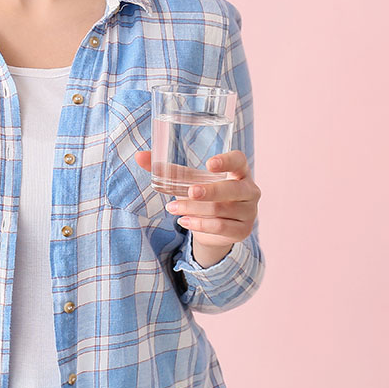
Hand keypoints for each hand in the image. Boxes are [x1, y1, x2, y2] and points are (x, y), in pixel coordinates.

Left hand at [133, 150, 260, 264]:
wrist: (218, 226)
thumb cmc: (205, 194)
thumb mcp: (190, 181)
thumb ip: (168, 170)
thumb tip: (139, 156)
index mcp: (239, 170)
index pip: (239, 160)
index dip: (226, 161)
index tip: (209, 164)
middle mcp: (249, 190)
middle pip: (231, 189)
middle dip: (209, 191)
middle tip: (189, 192)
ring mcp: (249, 212)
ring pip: (220, 210)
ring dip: (194, 209)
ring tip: (172, 208)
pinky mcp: (243, 230)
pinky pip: (221, 227)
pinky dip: (200, 224)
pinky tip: (185, 221)